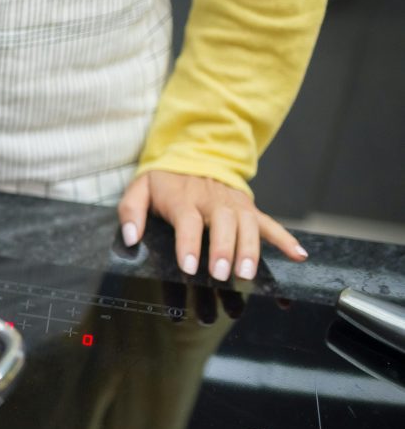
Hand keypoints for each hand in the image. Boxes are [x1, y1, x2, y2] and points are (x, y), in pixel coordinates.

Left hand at [117, 171, 307, 280]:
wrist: (194, 154)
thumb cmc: (165, 181)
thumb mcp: (139, 189)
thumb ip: (130, 212)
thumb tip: (130, 237)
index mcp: (183, 199)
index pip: (187, 222)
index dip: (188, 245)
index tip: (189, 267)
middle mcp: (212, 201)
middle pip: (222, 223)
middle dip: (224, 249)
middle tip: (223, 274)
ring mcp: (234, 205)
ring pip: (248, 225)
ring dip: (250, 249)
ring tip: (248, 273)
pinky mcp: (249, 209)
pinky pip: (270, 223)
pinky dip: (285, 239)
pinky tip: (299, 256)